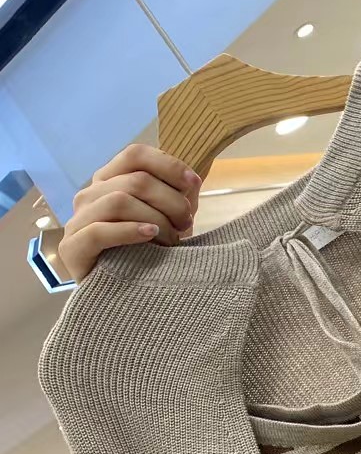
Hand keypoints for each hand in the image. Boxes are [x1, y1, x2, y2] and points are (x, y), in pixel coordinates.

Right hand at [59, 145, 200, 281]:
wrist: (125, 299)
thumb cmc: (148, 254)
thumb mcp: (169, 220)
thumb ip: (178, 197)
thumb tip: (191, 181)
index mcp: (110, 180)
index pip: (136, 154)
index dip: (169, 165)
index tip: (194, 185)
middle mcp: (90, 194)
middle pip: (136, 180)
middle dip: (171, 201)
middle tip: (187, 225)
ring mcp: (77, 220)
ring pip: (120, 200)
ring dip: (156, 219)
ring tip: (172, 239)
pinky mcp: (72, 248)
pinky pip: (99, 230)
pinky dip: (129, 231)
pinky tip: (150, 237)